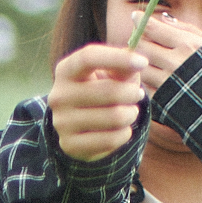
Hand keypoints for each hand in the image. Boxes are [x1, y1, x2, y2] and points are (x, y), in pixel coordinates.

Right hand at [49, 42, 147, 160]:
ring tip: (129, 112)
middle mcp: (59, 95)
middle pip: (110, 91)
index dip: (118, 58)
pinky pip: (111, 139)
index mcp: (66, 70)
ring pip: (115, 117)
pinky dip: (124, 134)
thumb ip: (123, 66)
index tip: (143, 62)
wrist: (82, 124)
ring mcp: (62, 122)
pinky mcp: (69, 145)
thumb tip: (136, 63)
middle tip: (137, 95)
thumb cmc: (102, 89)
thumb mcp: (112, 73)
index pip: (88, 57)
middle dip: (133, 94)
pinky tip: (120, 129)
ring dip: (131, 114)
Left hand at [130, 8, 201, 92]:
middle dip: (138, 39)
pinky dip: (145, 79)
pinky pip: (144, 85)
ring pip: (139, 66)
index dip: (141, 20)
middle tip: (141, 38)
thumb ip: (184, 28)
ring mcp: (167, 83)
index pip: (153, 28)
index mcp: (186, 45)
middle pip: (141, 46)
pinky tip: (154, 76)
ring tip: (148, 57)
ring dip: (139, 60)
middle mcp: (174, 63)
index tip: (136, 16)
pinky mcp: (161, 100)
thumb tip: (162, 18)